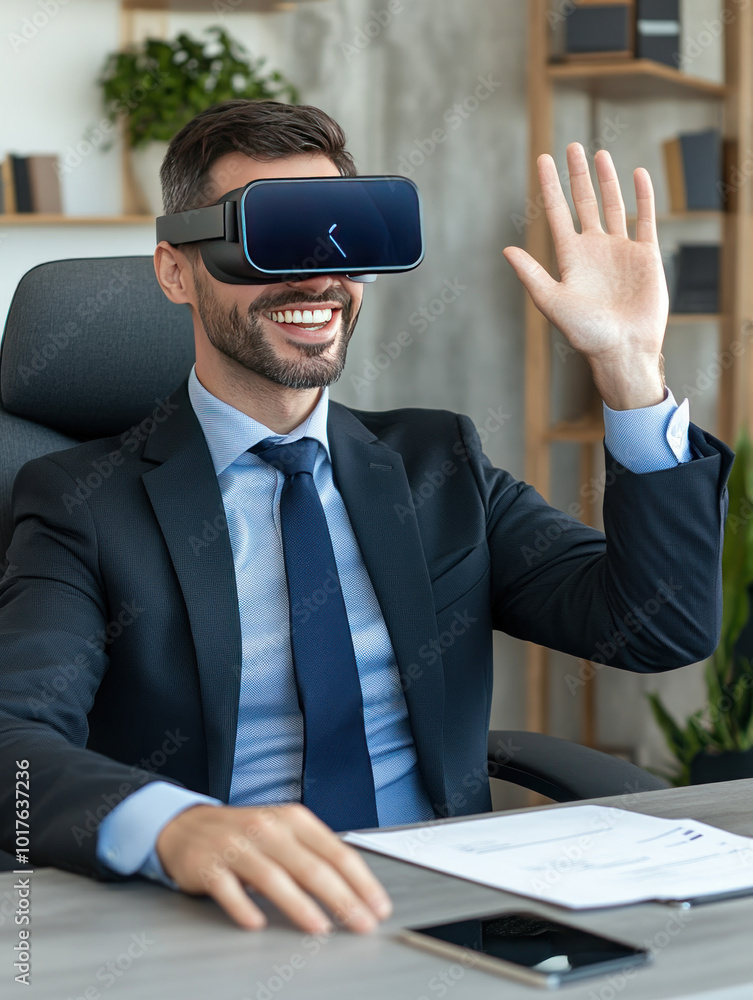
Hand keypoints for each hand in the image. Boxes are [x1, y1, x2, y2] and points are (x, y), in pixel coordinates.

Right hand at [156, 802, 391, 932]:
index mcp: (293, 820)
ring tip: (321, 928)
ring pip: (274, 878)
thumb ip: (315, 854)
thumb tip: (356, 890)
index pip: (337, 852)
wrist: (187, 825)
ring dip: (300, 905)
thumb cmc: (246, 834)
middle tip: (362, 924)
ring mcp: (237, 846)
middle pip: (312, 867)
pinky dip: (243, 907)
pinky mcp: (208, 864)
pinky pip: (228, 890)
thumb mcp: (284, 832)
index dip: (361, 882)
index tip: (378, 907)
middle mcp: (268, 829)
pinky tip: (257, 923)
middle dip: (342, 899)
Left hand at [503, 143, 667, 409]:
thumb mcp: (552, 301)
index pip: (557, 213)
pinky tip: (638, 174)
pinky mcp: (645, 255)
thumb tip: (507, 249)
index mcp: (570, 258)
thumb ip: (531, 274)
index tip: (543, 160)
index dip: (550, 187)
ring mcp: (620, 250)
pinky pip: (644, 218)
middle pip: (584, 202)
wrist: (623, 348)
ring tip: (598, 154)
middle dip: (577, 176)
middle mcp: (594, 249)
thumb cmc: (586, 333)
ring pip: (612, 205)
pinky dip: (642, 196)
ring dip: (606, 180)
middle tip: (571, 148)